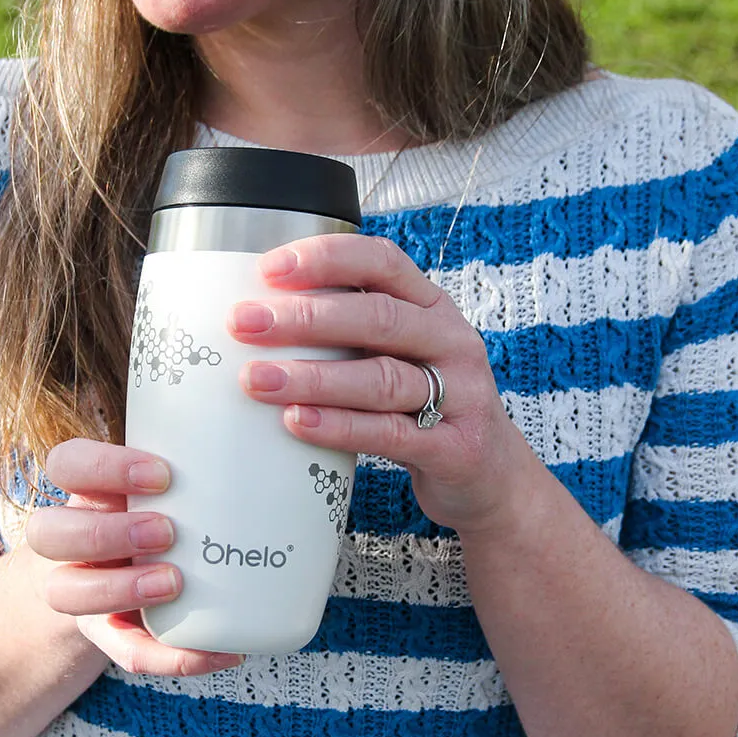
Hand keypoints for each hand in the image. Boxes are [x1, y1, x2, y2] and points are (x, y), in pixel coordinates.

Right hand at [24, 438, 242, 675]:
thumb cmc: (159, 515)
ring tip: (174, 583)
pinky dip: (171, 655)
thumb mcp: (161, 487)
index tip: (162, 474)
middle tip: (167, 531)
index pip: (66, 464)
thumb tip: (277, 446)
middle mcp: (68, 540)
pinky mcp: (106, 635)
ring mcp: (78, 589)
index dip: (102, 466)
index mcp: (86, 491)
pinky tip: (219, 651)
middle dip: (106, 532)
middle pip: (47, 532)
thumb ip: (195, 470)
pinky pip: (126, 651)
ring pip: (65, 593)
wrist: (122, 580)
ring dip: (119, 588)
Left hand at [228, 235, 524, 535]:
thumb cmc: (428, 407)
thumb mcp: (401, 355)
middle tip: (246, 323)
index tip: (269, 268)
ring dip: (313, 377)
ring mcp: (460, 395)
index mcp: (432, 307)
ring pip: (381, 379)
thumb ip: (350, 333)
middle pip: (377, 317)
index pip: (383, 262)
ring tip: (256, 379)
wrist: (491, 478)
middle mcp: (450, 341)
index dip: (327, 259)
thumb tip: (259, 317)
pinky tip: (297, 422)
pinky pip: (391, 434)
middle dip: (305, 317)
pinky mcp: (454, 448)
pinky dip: (339, 427)